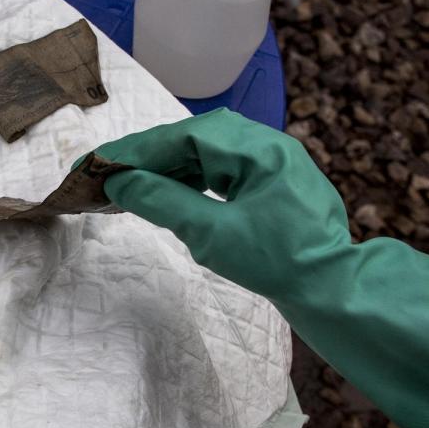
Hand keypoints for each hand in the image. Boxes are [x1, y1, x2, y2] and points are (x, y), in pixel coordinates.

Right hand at [89, 107, 350, 304]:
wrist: (333, 291)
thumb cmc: (277, 263)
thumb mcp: (211, 235)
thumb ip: (162, 202)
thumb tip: (119, 182)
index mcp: (257, 148)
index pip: (182, 137)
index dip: (134, 151)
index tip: (95, 164)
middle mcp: (265, 144)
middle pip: (191, 139)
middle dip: (144, 157)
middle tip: (101, 172)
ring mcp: (269, 161)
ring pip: (203, 153)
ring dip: (162, 167)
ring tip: (124, 184)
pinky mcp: (269, 182)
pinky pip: (218, 168)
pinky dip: (186, 178)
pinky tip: (163, 191)